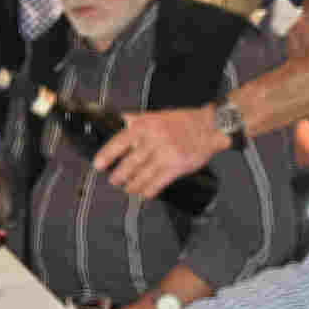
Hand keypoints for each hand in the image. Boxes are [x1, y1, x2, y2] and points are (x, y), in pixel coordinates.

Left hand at [93, 107, 221, 198]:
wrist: (210, 127)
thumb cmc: (183, 121)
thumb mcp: (158, 115)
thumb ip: (138, 119)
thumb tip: (120, 120)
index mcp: (146, 125)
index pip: (120, 141)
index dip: (107, 154)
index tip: (98, 165)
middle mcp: (154, 139)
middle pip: (130, 163)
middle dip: (119, 175)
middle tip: (114, 180)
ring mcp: (166, 154)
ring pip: (142, 175)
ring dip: (132, 185)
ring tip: (128, 188)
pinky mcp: (177, 167)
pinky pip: (157, 183)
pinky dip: (148, 191)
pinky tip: (143, 194)